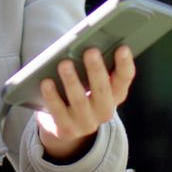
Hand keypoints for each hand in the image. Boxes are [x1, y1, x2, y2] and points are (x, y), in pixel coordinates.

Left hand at [35, 45, 135, 161]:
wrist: (66, 124)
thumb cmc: (81, 91)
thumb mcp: (91, 81)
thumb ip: (93, 66)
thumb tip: (85, 42)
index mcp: (115, 94)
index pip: (125, 78)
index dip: (125, 64)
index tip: (123, 48)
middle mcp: (105, 110)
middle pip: (102, 89)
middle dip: (96, 70)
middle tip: (91, 51)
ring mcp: (86, 122)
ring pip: (80, 101)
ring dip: (72, 81)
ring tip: (65, 64)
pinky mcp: (67, 129)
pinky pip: (58, 112)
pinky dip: (52, 96)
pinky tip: (46, 82)